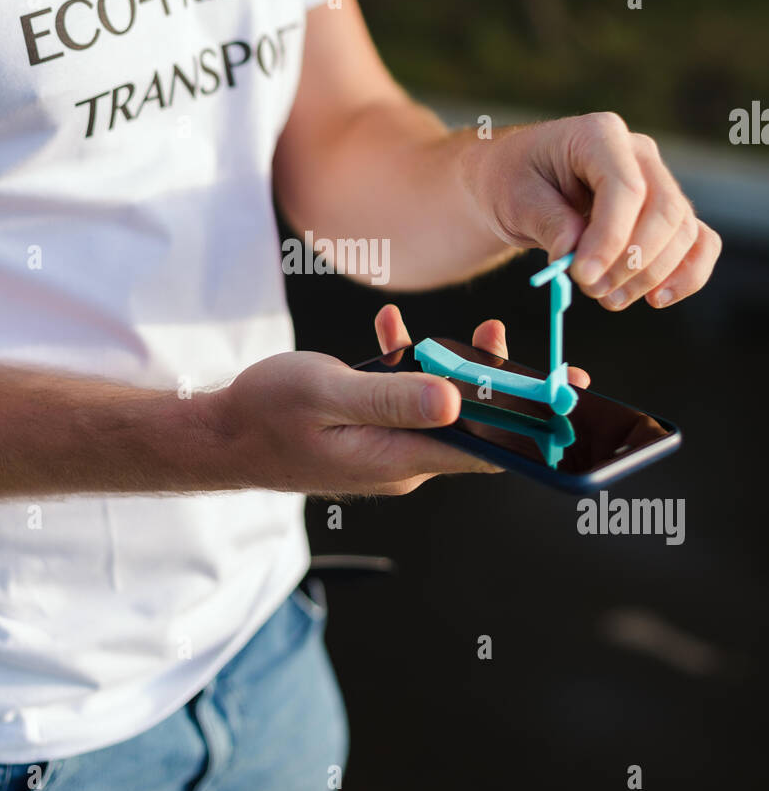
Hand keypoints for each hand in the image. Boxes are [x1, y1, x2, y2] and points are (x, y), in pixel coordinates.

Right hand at [220, 311, 529, 496]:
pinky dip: (412, 366)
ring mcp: (388, 447)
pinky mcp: (373, 432)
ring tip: (486, 331)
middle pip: (476, 427)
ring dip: (464, 371)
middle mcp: (403, 459)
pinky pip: (409, 400)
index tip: (570, 398)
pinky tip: (394, 335)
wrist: (220, 438)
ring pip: (446, 409)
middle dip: (511, 390)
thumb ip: (392, 397)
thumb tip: (455, 400)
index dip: (535, 425)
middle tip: (549, 359)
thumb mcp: (328, 395)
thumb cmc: (265, 415)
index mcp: (400, 456)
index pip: (488, 448)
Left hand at [467, 113, 721, 309]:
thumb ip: (548, 222)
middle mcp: (639, 153)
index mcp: (600, 135)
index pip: (625, 188)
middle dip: (630, 262)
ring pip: (682, 232)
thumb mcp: (514, 197)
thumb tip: (574, 253)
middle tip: (591, 291)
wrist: (514, 183)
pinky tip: (658, 299)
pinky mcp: (666, 214)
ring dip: (649, 275)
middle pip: (664, 211)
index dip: (611, 238)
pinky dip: (687, 274)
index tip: (582, 277)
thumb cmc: (512, 181)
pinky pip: (698, 242)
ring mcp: (659, 182)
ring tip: (607, 298)